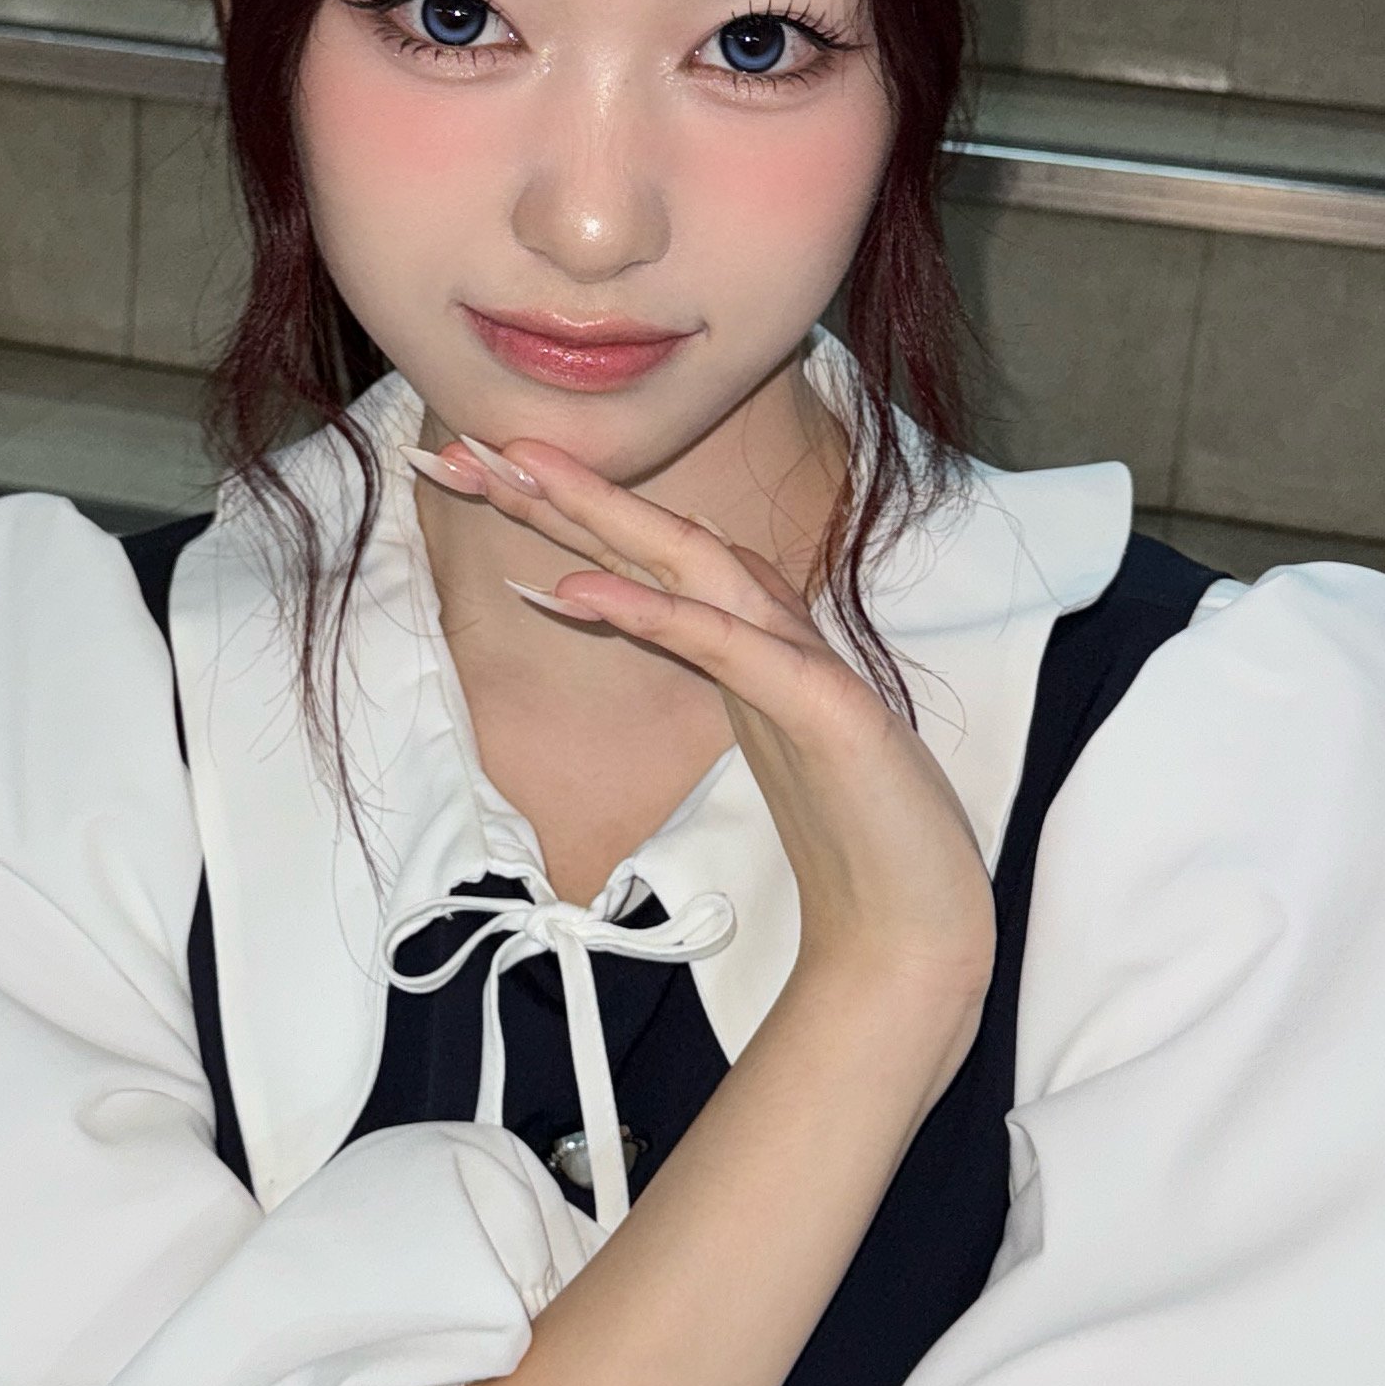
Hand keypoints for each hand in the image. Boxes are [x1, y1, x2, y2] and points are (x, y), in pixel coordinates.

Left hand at [412, 433, 995, 1104]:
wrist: (915, 940)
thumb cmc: (856, 847)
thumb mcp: (771, 743)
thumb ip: (723, 675)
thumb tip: (650, 618)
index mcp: (756, 649)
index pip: (652, 564)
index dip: (569, 516)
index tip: (485, 479)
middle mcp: (778, 641)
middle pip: (660, 541)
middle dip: (563, 490)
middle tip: (469, 445)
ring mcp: (804, 669)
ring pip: (695, 565)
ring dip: (603, 513)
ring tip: (521, 468)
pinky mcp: (826, 712)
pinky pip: (725, 649)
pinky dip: (651, 611)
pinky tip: (578, 592)